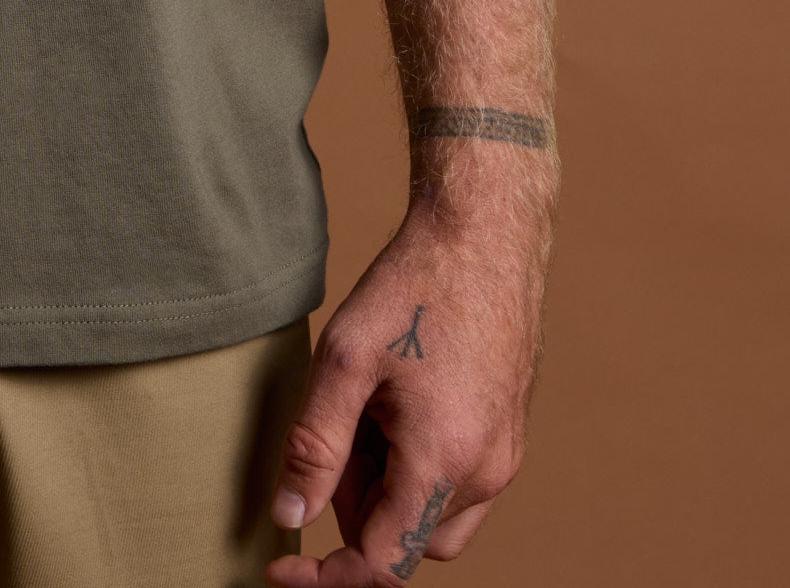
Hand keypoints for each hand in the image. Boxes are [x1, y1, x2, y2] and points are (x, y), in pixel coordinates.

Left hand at [265, 187, 548, 582]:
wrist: (484, 235)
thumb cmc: (414, 287)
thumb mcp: (344, 359)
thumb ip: (315, 445)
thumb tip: (291, 517)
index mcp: (444, 462)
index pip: (382, 563)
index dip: (327, 577)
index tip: (282, 567)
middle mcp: (486, 474)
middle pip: (406, 541)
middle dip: (355, 511)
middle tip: (330, 436)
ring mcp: (504, 456)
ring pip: (434, 518)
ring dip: (387, 490)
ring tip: (364, 410)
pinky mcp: (508, 435)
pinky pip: (458, 485)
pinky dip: (416, 467)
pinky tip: (395, 403)